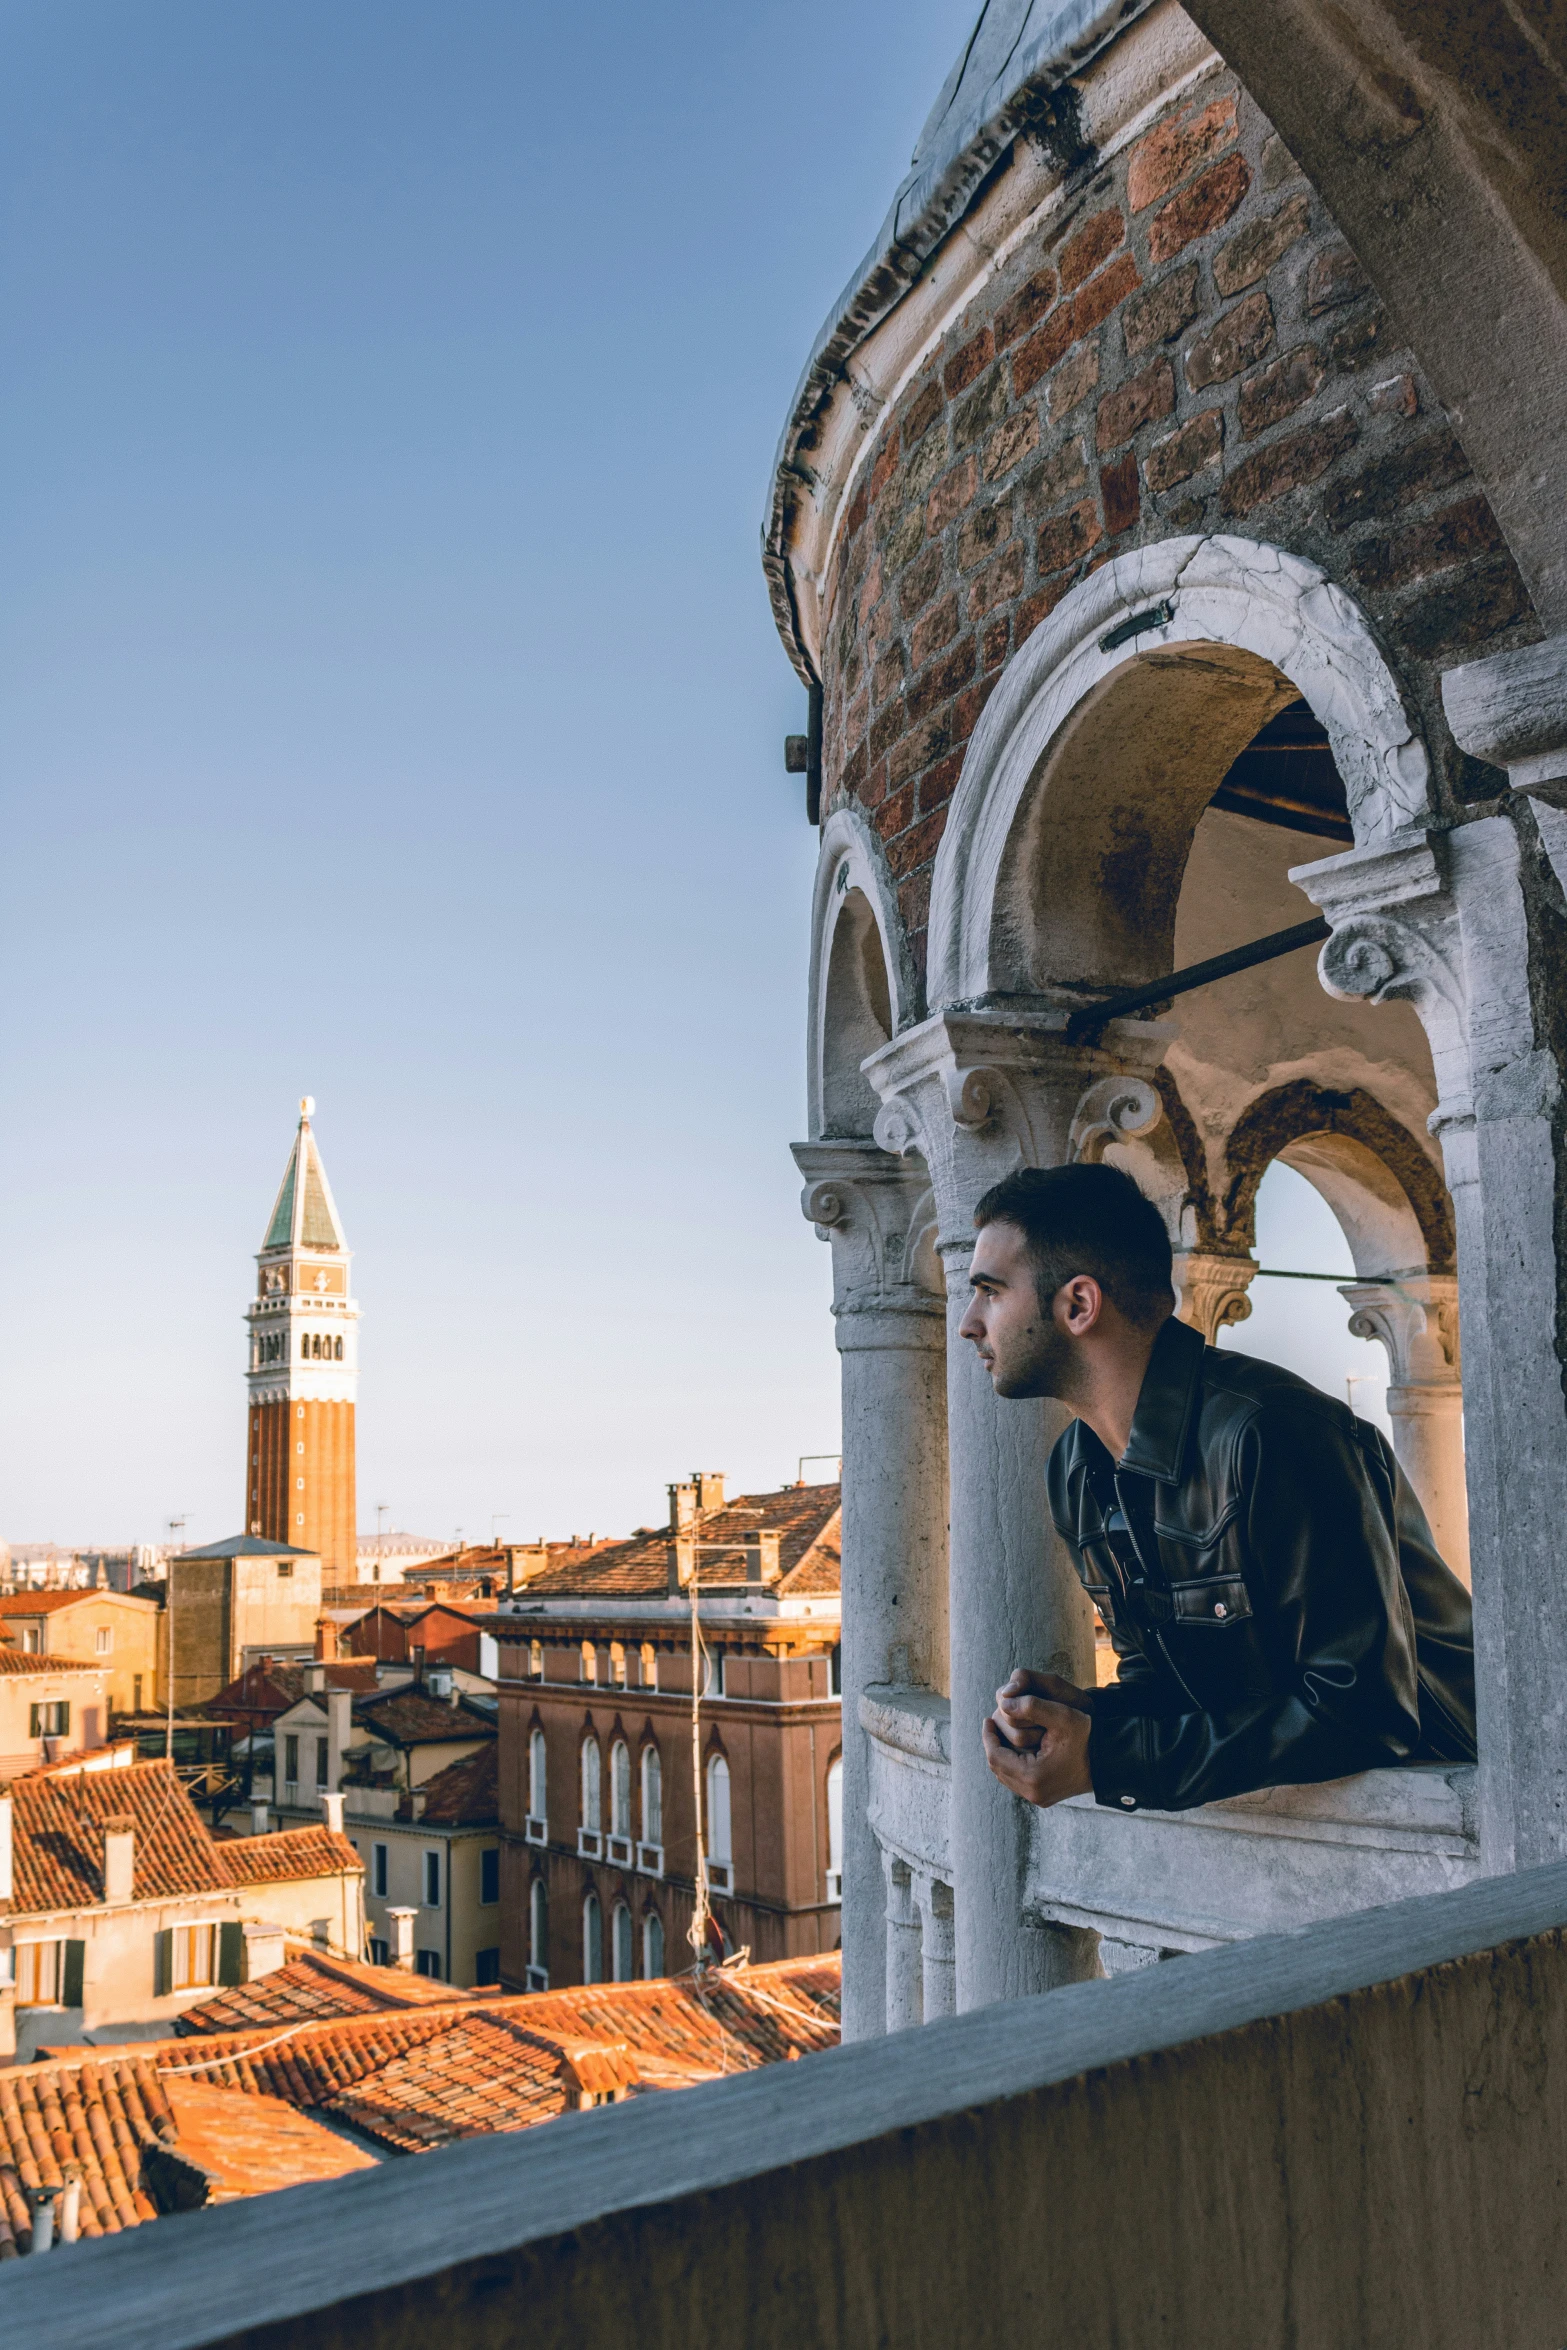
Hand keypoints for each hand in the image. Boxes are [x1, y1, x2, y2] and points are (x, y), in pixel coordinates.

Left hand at [983, 1667, 1093, 1807]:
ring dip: (1002, 1754)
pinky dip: (1013, 1762)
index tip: (988, 1718)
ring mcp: (1038, 1798)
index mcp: (1033, 1777)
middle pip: (998, 1768)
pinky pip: (1017, 1780)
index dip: (988, 1736)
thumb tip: (1004, 1702)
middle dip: (993, 1744)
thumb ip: (1031, 1705)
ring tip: (1003, 1733)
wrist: (1111, 1759)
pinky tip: (1018, 1746)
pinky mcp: (1043, 1797)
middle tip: (993, 1723)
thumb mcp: (1061, 1715)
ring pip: (1006, 1775)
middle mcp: (1033, 1793)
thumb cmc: (1087, 1736)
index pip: (995, 1756)